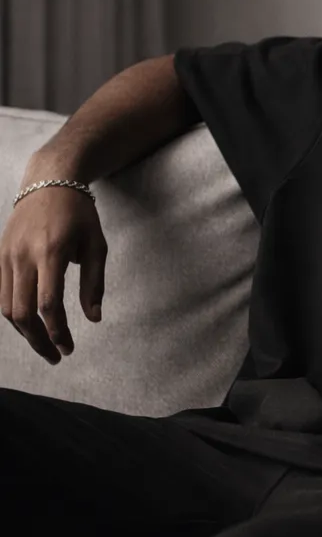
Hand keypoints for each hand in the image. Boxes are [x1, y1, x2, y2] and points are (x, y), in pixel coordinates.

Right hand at [0, 179, 106, 363]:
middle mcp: (23, 255)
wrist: (49, 180)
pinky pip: (0, 293)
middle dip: (39, 340)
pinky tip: (29, 325)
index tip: (69, 347)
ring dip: (25, 332)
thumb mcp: (97, 244)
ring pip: (6, 306)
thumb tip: (93, 318)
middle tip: (58, 356)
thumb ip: (94, 283)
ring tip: (45, 345)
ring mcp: (6, 254)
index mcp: (51, 251)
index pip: (48, 303)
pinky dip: (13, 314)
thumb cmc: (79, 214)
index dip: (57, 331)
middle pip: (22, 311)